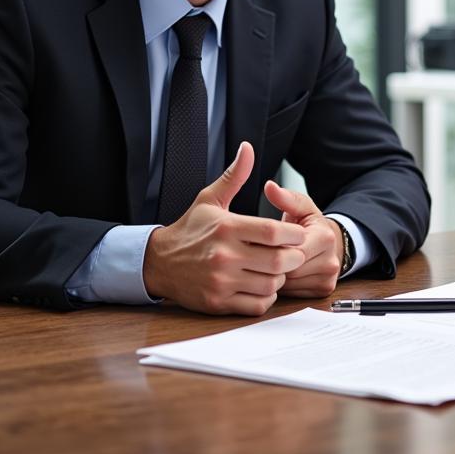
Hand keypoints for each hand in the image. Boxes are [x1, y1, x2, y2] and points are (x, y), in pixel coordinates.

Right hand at [143, 142, 306, 315]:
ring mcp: (221, 282)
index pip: (272, 232)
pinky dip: (266, 297)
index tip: (296, 233)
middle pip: (278, 260)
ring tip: (276, 267)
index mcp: (227, 228)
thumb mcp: (210, 199)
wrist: (158, 262)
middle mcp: (224, 256)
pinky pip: (257, 305)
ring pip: (271, 284)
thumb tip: (248, 148)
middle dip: (293, 257)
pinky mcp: (218, 302)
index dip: (293, 234)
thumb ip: (234, 175)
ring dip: (280, 277)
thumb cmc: (190, 229)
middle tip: (292, 252)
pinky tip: (262, 284)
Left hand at [263, 180, 343, 298]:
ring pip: (290, 284)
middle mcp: (330, 260)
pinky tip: (273, 276)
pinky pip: (295, 293)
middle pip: (290, 269)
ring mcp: (328, 278)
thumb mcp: (302, 207)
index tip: (255, 242)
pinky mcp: (323, 291)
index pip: (291, 248)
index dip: (271, 247)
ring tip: (261, 265)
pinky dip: (282, 286)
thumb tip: (270, 187)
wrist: (332, 244)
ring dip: (273, 277)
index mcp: (325, 237)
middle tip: (252, 256)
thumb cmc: (311, 225)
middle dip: (270, 264)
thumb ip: (286, 198)